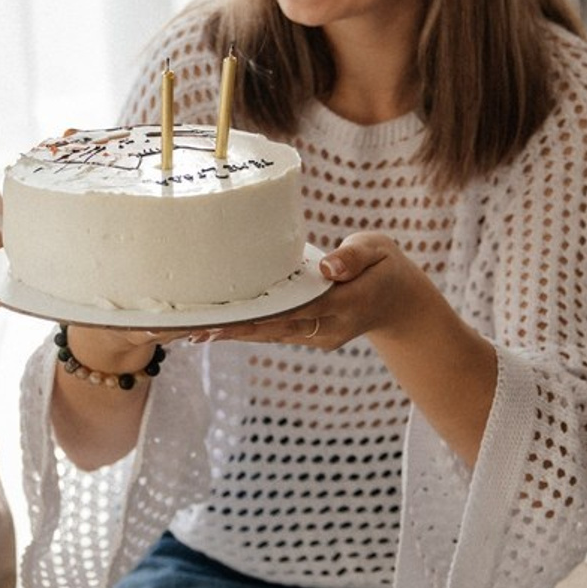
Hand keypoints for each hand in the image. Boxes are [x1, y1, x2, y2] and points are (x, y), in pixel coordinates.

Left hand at [201, 232, 431, 349]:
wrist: (400, 303)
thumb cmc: (387, 268)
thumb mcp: (379, 251)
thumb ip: (353, 257)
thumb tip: (326, 267)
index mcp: (342, 306)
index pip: (291, 312)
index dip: (255, 317)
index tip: (220, 321)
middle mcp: (324, 329)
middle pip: (269, 330)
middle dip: (229, 331)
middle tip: (187, 330)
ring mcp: (314, 336)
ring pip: (265, 335)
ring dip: (228, 334)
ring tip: (186, 332)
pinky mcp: (306, 334)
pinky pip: (269, 332)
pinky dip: (241, 330)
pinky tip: (209, 329)